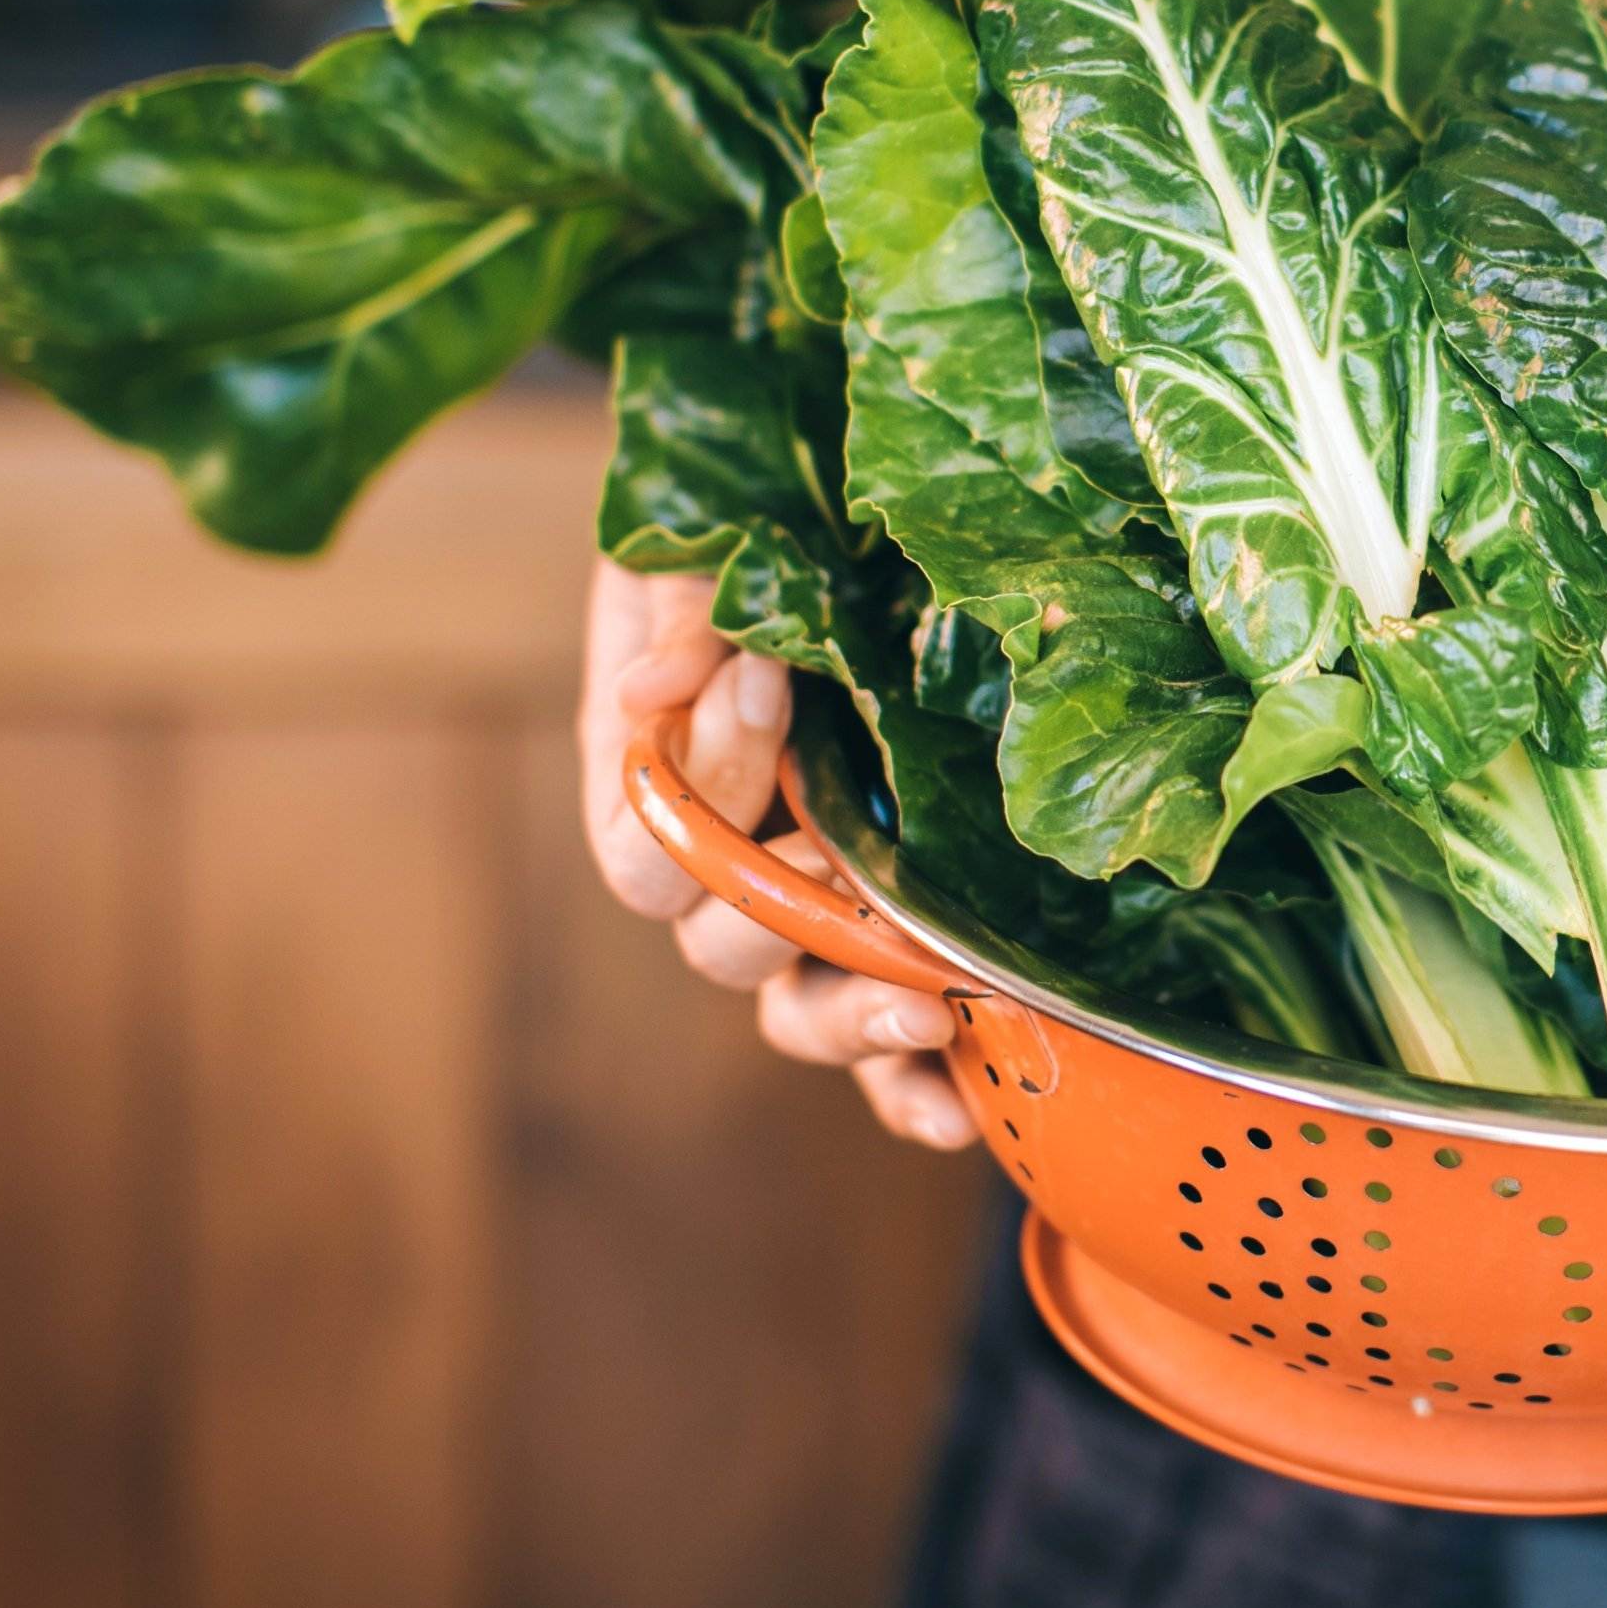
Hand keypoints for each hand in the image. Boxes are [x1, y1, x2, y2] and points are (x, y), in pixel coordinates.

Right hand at [580, 559, 975, 1146]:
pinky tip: (964, 1114)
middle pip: (722, 945)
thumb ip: (682, 606)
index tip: (768, 687)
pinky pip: (891, 1042)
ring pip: (801, 1008)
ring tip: (927, 1010)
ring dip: (857, 1025)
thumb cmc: (764, 520)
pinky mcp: (897, 934)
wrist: (846, 494)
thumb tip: (661, 681)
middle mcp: (729, 863)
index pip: (642, 844)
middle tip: (846, 876)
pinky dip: (915, 1086)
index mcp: (658, 778)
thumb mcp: (708, 536)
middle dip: (781, 913)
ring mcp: (811, 909)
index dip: (697, 785)